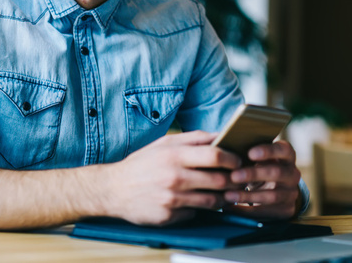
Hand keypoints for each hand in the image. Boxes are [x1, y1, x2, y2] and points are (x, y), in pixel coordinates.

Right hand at [103, 131, 241, 225]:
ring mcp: (172, 199)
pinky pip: (195, 213)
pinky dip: (200, 209)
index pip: (215, 155)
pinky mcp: (168, 216)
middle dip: (233, 180)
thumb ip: (194, 138)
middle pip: (218, 180)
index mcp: (175, 155)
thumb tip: (221, 135)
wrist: (113, 189)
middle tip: (238, 179)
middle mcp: (174, 177)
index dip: (232, 159)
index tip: (238, 161)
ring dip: (223, 198)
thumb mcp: (165, 143)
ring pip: (211, 201)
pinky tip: (198, 203)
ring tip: (224, 193)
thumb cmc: (142, 164)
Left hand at [222, 140, 301, 218]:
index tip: (250, 153)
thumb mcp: (262, 158)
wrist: (277, 189)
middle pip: (277, 173)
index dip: (268, 151)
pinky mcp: (286, 210)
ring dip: (248, 196)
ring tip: (228, 195)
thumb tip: (228, 149)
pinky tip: (230, 207)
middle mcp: (292, 174)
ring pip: (272, 195)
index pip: (284, 150)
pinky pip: (266, 212)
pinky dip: (246, 210)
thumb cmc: (262, 166)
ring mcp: (291, 193)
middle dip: (254, 174)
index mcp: (287, 156)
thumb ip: (251, 153)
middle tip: (233, 176)